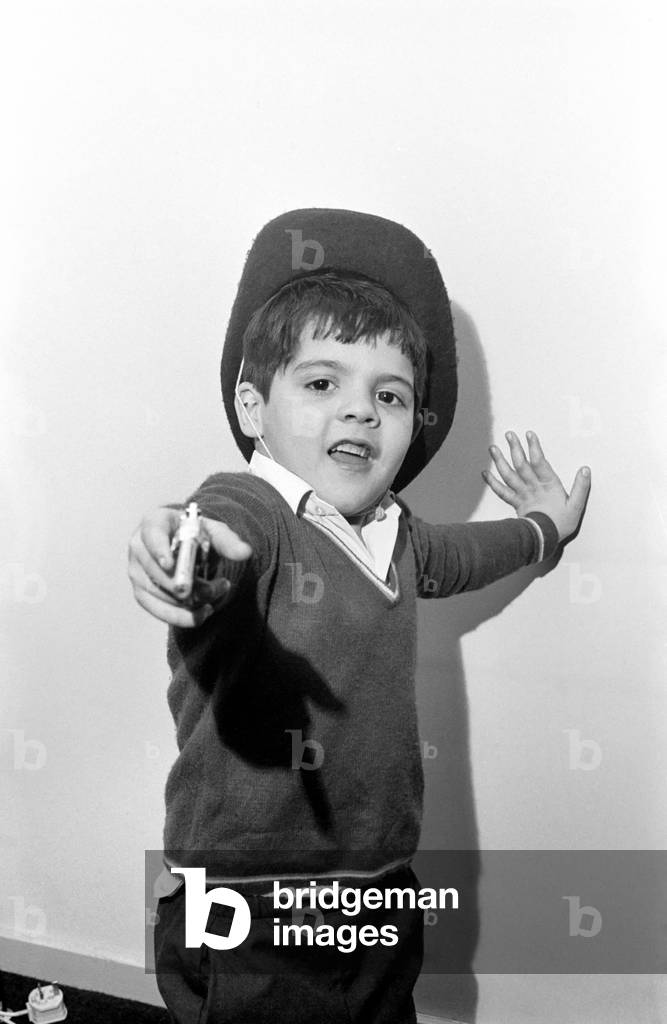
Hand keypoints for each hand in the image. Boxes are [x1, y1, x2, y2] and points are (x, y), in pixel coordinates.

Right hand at [127, 507, 252, 626]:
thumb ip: (228, 540)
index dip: (159, 550)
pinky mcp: (141, 593)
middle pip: (157, 571)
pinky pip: (159, 611)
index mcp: (153, 522)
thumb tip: (245, 552)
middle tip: (217, 588)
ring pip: (160, 594)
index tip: (170, 565)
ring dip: (191, 601)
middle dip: (188, 585)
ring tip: (218, 594)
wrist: (184, 545)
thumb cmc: (196, 534)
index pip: (152, 534)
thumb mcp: (213, 531)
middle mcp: (138, 547)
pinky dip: (182, 617)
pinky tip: (203, 613)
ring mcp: (136, 572)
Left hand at [482, 430, 590, 542]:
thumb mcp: (576, 506)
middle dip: (515, 448)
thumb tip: (585, 469)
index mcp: (548, 486)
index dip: (534, 448)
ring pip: (509, 475)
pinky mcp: (515, 503)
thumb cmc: (560, 524)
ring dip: (500, 461)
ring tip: (493, 448)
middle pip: (522, 465)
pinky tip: (484, 472)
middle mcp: (532, 487)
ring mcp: (522, 495)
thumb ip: (581, 487)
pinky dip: (492, 482)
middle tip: (509, 434)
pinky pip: (501, 491)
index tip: (529, 434)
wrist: (543, 540)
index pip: (540, 463)